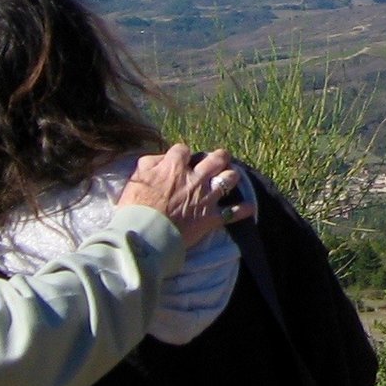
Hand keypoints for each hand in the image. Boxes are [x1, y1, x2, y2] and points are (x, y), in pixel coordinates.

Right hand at [120, 143, 243, 248]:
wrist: (143, 236)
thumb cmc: (134, 208)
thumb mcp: (135, 178)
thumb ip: (148, 163)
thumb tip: (160, 158)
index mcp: (174, 167)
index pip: (183, 150)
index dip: (183, 154)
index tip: (181, 160)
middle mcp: (194, 179)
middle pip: (216, 159)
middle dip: (219, 157)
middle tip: (220, 159)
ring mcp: (205, 198)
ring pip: (228, 179)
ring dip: (231, 177)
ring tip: (231, 176)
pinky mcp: (210, 218)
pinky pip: (233, 213)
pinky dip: (243, 210)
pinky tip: (250, 208)